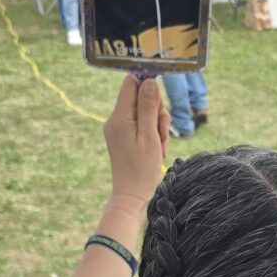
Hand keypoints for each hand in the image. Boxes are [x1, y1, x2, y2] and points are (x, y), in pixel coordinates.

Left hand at [103, 75, 168, 208]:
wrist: (132, 195)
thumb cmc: (142, 168)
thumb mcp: (150, 136)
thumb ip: (148, 107)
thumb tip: (148, 81)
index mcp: (119, 117)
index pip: (131, 83)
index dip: (148, 85)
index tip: (160, 100)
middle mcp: (115, 119)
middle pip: (140, 97)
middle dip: (156, 110)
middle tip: (162, 131)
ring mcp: (118, 128)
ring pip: (144, 111)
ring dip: (157, 124)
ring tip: (160, 144)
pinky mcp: (123, 136)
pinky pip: (141, 124)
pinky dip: (152, 133)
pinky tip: (156, 148)